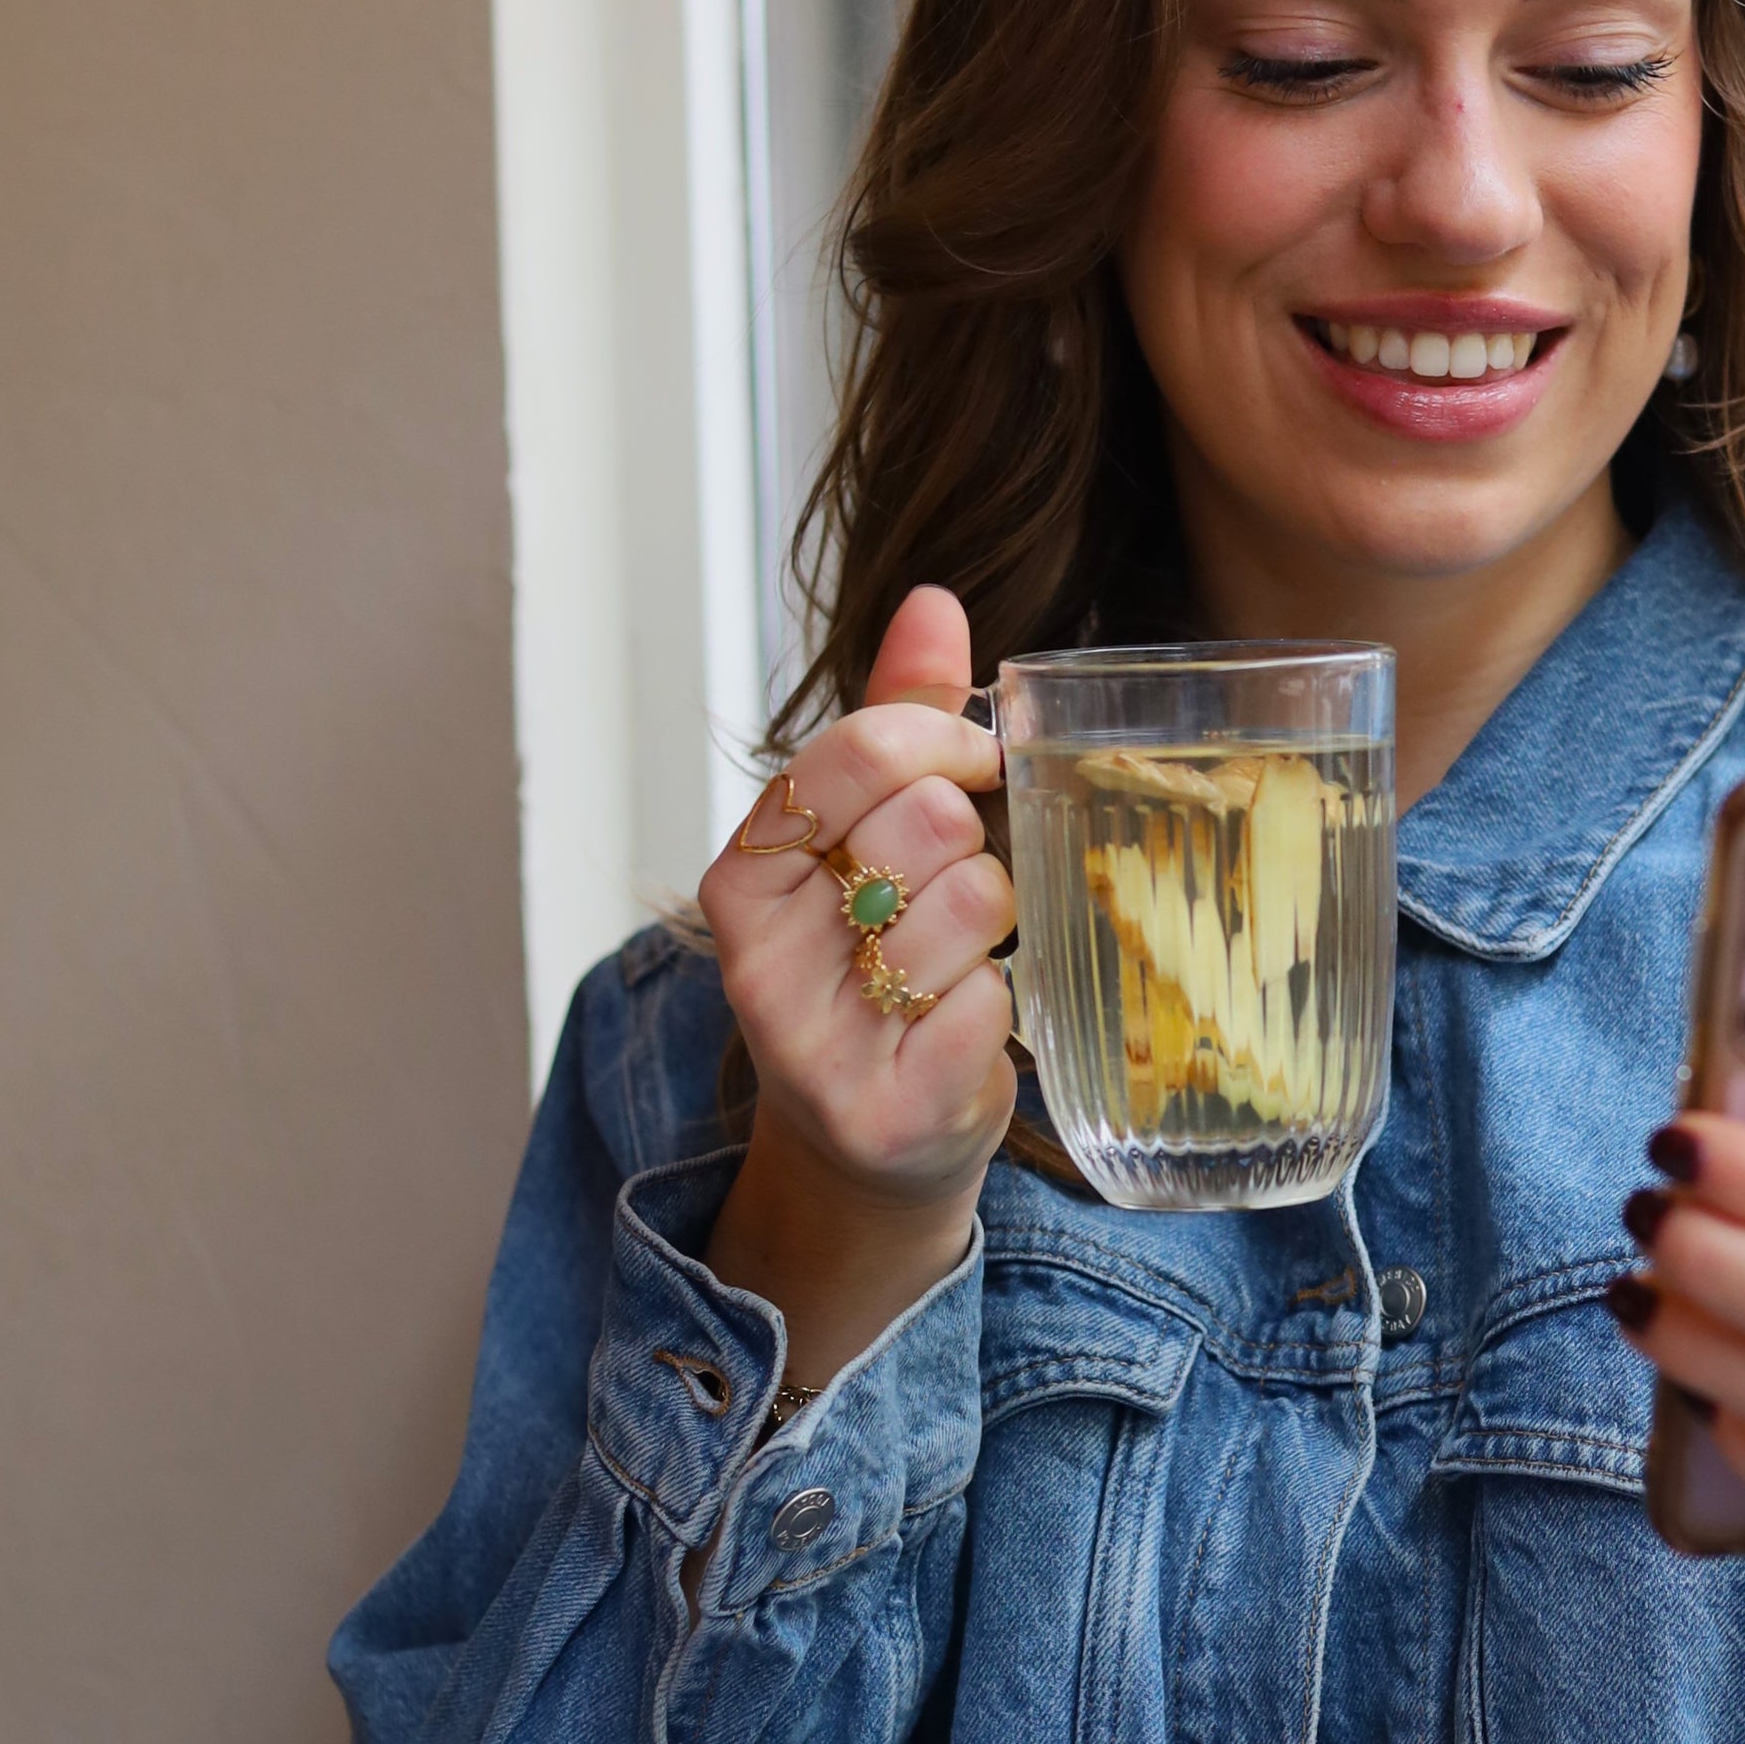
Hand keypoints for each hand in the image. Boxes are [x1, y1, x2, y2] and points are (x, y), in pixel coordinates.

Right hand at [700, 587, 1014, 1373]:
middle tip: (957, 880)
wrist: (865, 1144)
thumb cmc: (871, 966)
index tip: (976, 762)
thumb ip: (895, 719)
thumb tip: (931, 599)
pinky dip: (1003, 1000)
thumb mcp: (863, 838)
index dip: (943, 741)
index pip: (856, 753)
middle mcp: (759, 961)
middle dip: (972, 841)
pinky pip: (993, 999)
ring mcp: (816, 1043)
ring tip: (959, 957)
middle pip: (926, 824)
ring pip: (969, 908)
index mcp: (741, 876)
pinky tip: (966, 1023)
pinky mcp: (886, 1108)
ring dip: (995, 925)